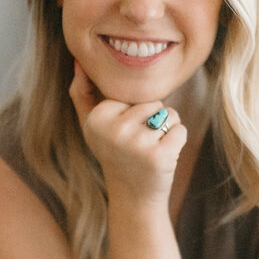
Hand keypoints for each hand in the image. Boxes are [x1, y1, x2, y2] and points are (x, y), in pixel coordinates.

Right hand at [68, 59, 186, 203]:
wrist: (133, 198)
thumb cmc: (115, 155)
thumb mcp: (92, 126)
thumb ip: (82, 93)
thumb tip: (79, 61)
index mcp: (97, 117)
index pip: (134, 93)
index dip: (135, 112)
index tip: (122, 135)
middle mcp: (114, 129)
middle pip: (153, 101)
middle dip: (153, 120)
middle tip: (138, 146)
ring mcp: (136, 144)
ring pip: (169, 114)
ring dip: (166, 131)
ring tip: (149, 151)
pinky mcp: (158, 156)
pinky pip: (180, 130)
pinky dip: (177, 142)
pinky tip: (162, 158)